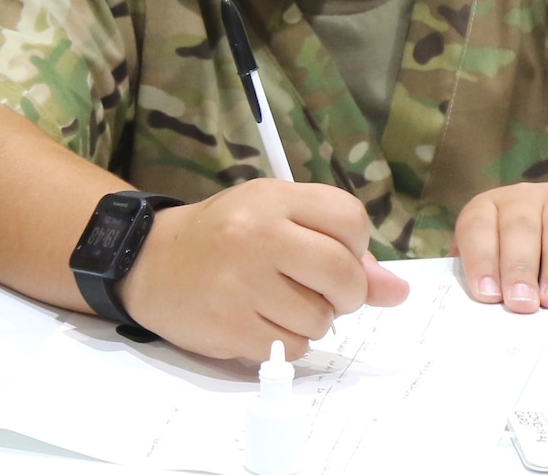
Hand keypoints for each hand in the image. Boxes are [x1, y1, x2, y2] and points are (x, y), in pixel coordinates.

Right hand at [117, 180, 408, 360]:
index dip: (356, 247)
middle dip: (346, 293)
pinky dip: (286, 343)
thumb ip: (337, 248)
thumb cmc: (223, 236)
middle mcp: (257, 235)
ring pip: (320, 319)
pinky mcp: (231, 326)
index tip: (337, 254)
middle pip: (343, 274)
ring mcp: (242, 283)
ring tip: (279, 303)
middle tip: (323, 292)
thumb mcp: (275, 220)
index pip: (351, 220)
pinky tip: (261, 321)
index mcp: (272, 198)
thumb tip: (397, 291)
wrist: (150, 261)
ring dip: (312, 320)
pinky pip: (291, 349)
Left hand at [453, 183, 547, 312]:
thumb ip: (484, 275)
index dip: (480, 260)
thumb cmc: (525, 250)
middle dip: (519, 267)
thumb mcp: (497, 255)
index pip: (477, 227)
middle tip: (522, 303)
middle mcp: (525, 197)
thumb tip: (475, 302)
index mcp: (489, 206)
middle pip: (519, 226)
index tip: (488, 295)